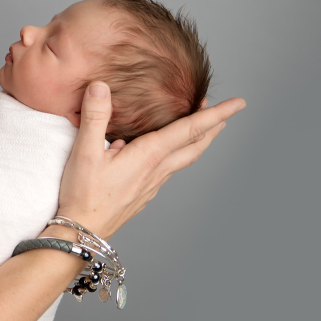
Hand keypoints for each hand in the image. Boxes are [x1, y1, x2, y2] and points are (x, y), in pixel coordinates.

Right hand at [56, 82, 244, 238]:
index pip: (190, 130)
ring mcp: (152, 185)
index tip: (238, 104)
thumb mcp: (84, 152)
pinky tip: (164, 156)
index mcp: (149, 156)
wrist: (82, 232)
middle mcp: (157, 170)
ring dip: (197, 143)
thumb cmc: (83, 195)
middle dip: (213, 128)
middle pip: (194, 146)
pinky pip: (167, 171)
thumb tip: (100, 87)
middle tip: (226, 114)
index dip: (215, 115)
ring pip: (183, 160)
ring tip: (203, 131)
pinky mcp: (143, 194)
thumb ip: (95, 117)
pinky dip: (177, 156)